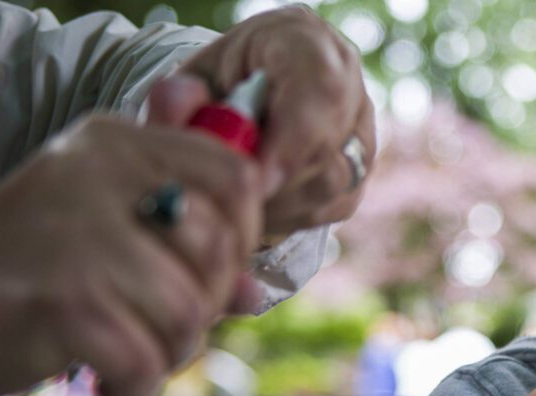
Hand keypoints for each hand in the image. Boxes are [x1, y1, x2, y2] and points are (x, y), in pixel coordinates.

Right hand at [0, 115, 261, 395]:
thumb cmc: (28, 273)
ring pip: (188, 312)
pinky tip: (103, 378)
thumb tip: (253, 289)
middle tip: (159, 326)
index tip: (210, 273)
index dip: (245, 236)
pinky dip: (133, 383)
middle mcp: (98, 174)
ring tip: (127, 354)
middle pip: (219, 251)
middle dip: (204, 306)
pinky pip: (146, 358)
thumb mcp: (104, 232)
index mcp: (116, 146)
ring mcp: (77, 236)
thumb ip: (184, 249)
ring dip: (168, 352)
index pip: (236, 177)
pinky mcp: (61, 301)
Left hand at [146, 6, 374, 234]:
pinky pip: (334, 205)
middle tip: (236, 196)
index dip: (295, 138)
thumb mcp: (189, 82)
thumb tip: (182, 109)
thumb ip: (176, 95)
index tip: (259, 176)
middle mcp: (347, 82)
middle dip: (278, 180)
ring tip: (242, 193)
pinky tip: (265, 201)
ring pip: (334, 182)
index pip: (321, 87)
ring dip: (281, 200)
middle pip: (330, 146)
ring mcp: (360, 130)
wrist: (244, 104)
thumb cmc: (218, 88)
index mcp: (305, 41)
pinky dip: (293, 213)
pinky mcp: (360, 171)